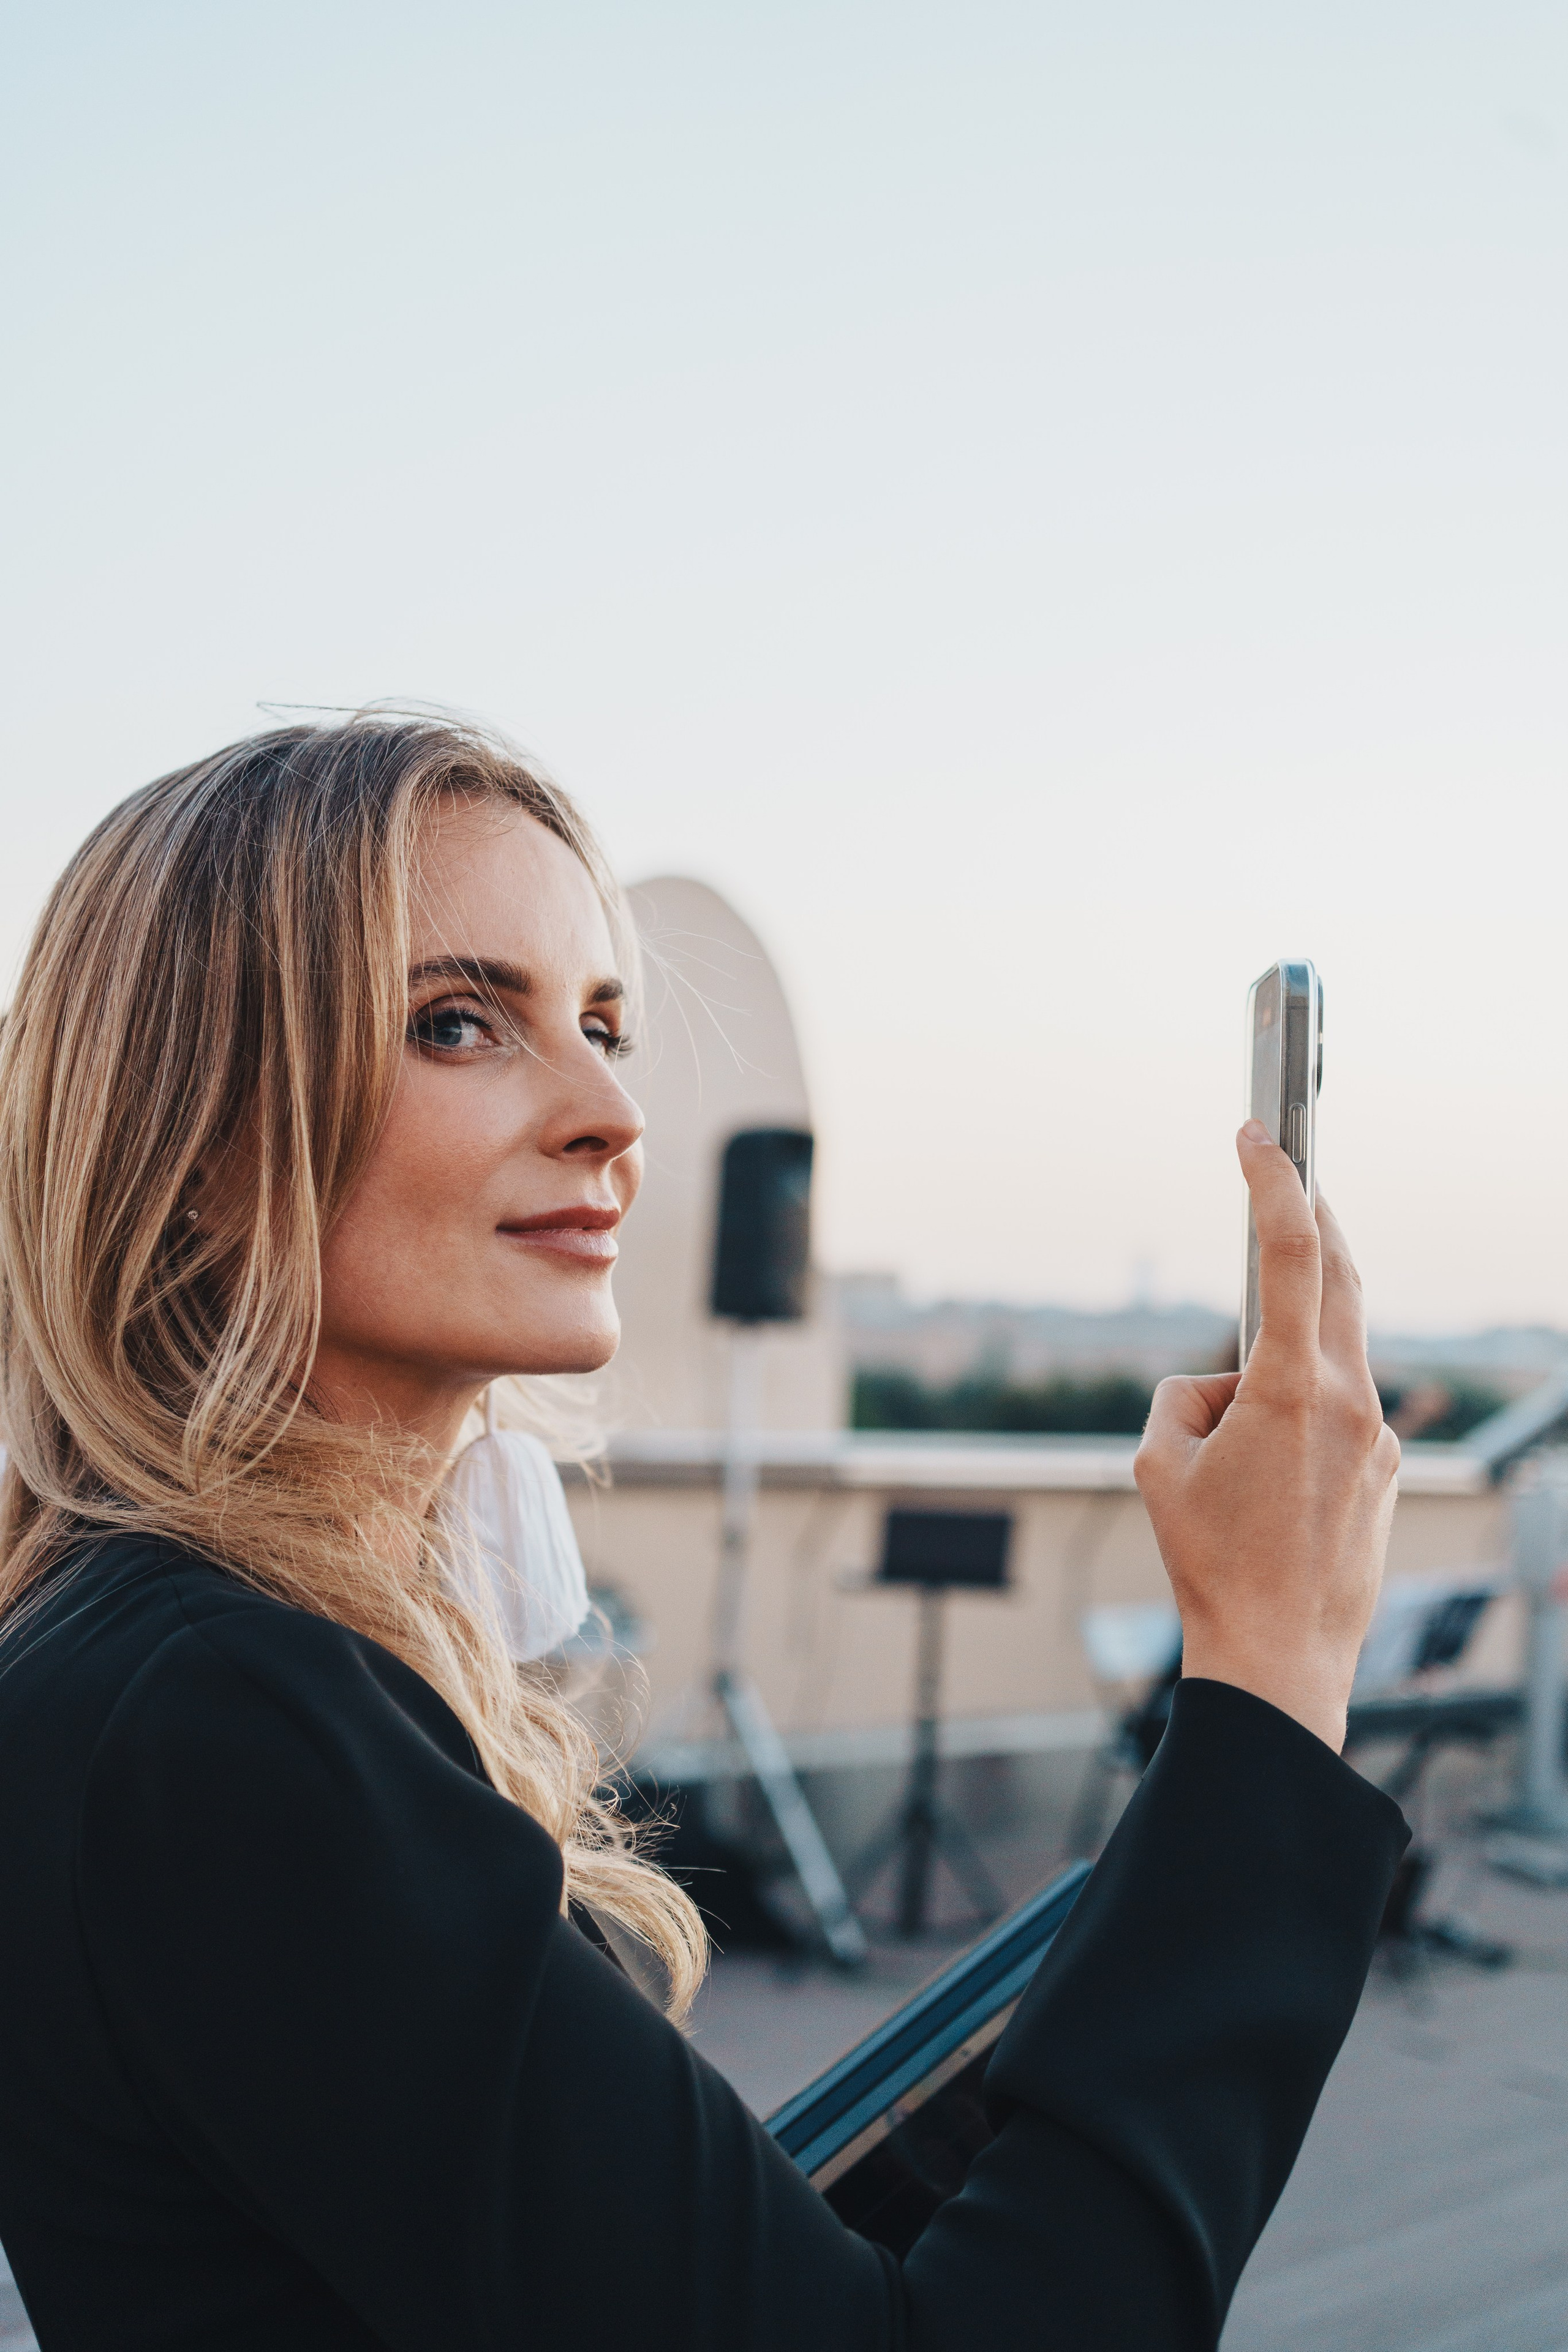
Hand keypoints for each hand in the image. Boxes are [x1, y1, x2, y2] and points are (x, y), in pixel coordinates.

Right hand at [1133, 1122, 1399, 1750]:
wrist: (1279, 1658)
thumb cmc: (1211, 1564)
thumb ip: (1185, 1395)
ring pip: (1329, 1356)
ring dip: (1285, 1354)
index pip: (1292, 1253)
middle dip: (1310, 1222)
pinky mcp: (1385, 1470)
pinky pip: (1337, 1412)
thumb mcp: (1160, 1462)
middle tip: (1286, 1179)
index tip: (1257, 1137)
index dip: (1274, 1182)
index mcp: (1292, 1389)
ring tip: (1229, 1436)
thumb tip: (1223, 1384)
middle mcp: (1351, 1401)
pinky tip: (1267, 1478)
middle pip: (1337, 1279)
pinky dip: (1298, 1413)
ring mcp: (1377, 1437)